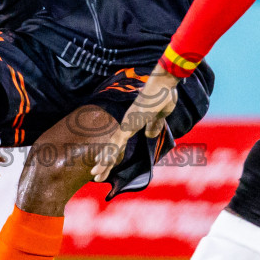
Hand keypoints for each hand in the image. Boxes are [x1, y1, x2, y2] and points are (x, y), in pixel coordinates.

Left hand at [91, 63, 178, 181]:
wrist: (163, 83)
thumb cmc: (164, 95)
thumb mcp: (160, 115)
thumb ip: (154, 125)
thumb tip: (149, 135)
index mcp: (133, 122)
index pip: (120, 143)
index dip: (113, 155)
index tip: (106, 165)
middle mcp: (126, 124)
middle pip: (113, 147)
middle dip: (104, 163)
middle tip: (95, 176)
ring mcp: (127, 124)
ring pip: (112, 147)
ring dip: (104, 162)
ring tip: (95, 175)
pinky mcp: (130, 124)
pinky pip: (118, 142)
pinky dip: (111, 154)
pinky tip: (104, 163)